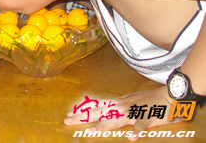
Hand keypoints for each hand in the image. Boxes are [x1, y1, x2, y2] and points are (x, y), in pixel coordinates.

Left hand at [64, 87, 181, 140]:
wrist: (166, 95)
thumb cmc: (148, 100)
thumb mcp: (128, 100)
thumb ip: (116, 106)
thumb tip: (105, 109)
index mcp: (117, 103)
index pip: (96, 106)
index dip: (82, 111)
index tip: (68, 114)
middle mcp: (121, 106)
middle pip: (98, 112)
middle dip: (82, 117)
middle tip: (67, 120)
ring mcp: (133, 111)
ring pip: (116, 119)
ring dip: (103, 125)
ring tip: (91, 132)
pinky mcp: (147, 117)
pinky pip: (141, 125)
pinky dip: (137, 131)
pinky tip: (132, 138)